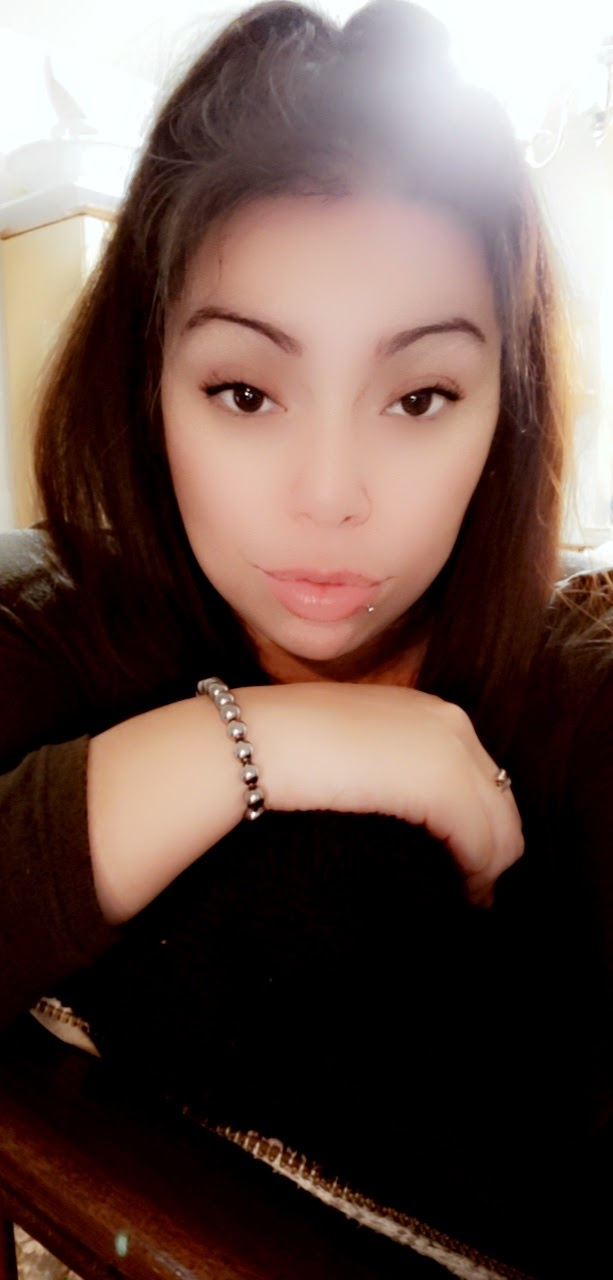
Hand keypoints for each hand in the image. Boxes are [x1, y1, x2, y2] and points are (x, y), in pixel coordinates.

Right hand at [240, 682, 523, 908]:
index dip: (479, 821)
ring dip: (487, 867)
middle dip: (493, 847)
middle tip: (473, 891)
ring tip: (465, 899)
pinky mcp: (441, 785)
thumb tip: (405, 806)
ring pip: (500, 825)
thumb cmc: (282, 745)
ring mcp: (450, 751)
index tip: (464, 859)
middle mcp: (451, 722)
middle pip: (500, 799)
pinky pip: (480, 842)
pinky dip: (475, 873)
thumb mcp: (352, 742)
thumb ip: (390, 764)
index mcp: (430, 711)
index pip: (480, 773)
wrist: (253, 741)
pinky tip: (457, 893)